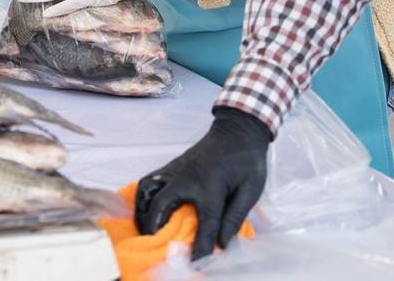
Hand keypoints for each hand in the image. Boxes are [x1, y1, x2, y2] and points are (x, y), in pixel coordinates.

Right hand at [135, 109, 271, 260]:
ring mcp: (175, 170)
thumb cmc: (247, 160)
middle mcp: (187, 178)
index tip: (196, 266)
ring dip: (143, 212)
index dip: (200, 248)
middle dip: (155, 229)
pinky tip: (146, 208)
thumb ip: (235, 217)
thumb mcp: (250, 189)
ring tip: (146, 229)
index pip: (205, 224)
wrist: (238, 129)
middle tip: (156, 246)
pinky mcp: (171, 165)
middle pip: (162, 206)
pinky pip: (149, 181)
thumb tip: (222, 244)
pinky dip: (142, 197)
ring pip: (148, 191)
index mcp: (211, 186)